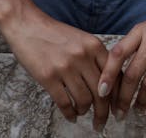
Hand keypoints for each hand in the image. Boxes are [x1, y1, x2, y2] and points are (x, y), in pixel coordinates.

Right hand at [1, 6, 110, 130]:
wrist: (27, 24)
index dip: (117, 96)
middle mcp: (82, 56)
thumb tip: (107, 83)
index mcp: (93, 45)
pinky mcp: (48, 77)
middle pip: (101, 93)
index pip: (114, 75)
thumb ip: (94, 57)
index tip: (116, 108)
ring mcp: (65, 67)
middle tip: (101, 121)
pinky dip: (70, 114)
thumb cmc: (53, 33)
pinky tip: (71, 115)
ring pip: (84, 100)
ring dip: (85, 112)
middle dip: (103, 112)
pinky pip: (65, 103)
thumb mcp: (81, 39)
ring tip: (82, 113)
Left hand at [98, 1, 145, 119]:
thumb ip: (135, 44)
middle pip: (132, 74)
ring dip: (139, 101)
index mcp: (141, 30)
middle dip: (122, 97)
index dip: (108, 74)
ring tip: (134, 110)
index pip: (118, 53)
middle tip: (118, 111)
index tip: (101, 91)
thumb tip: (116, 69)